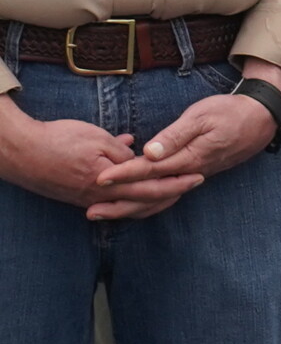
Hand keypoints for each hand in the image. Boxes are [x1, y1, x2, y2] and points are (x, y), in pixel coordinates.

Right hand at [0, 98, 202, 219]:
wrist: (22, 152)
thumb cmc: (59, 140)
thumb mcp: (95, 138)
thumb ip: (120, 150)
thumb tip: (140, 153)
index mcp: (108, 181)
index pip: (150, 185)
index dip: (175, 181)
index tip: (196, 175)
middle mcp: (100, 196)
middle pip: (143, 200)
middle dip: (171, 193)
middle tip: (194, 185)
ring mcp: (88, 199)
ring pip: (128, 206)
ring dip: (152, 200)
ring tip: (172, 192)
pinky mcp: (78, 198)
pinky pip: (112, 204)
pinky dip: (130, 200)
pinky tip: (140, 194)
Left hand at [97, 55, 280, 200]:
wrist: (261, 118)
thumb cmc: (230, 112)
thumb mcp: (202, 116)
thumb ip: (175, 135)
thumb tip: (150, 152)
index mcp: (189, 157)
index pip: (149, 170)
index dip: (123, 174)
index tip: (98, 178)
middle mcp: (190, 173)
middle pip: (151, 193)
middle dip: (120, 202)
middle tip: (91, 211)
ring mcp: (194, 176)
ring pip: (159, 199)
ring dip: (131, 207)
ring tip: (106, 213)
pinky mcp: (196, 174)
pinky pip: (168, 194)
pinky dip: (149, 202)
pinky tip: (136, 202)